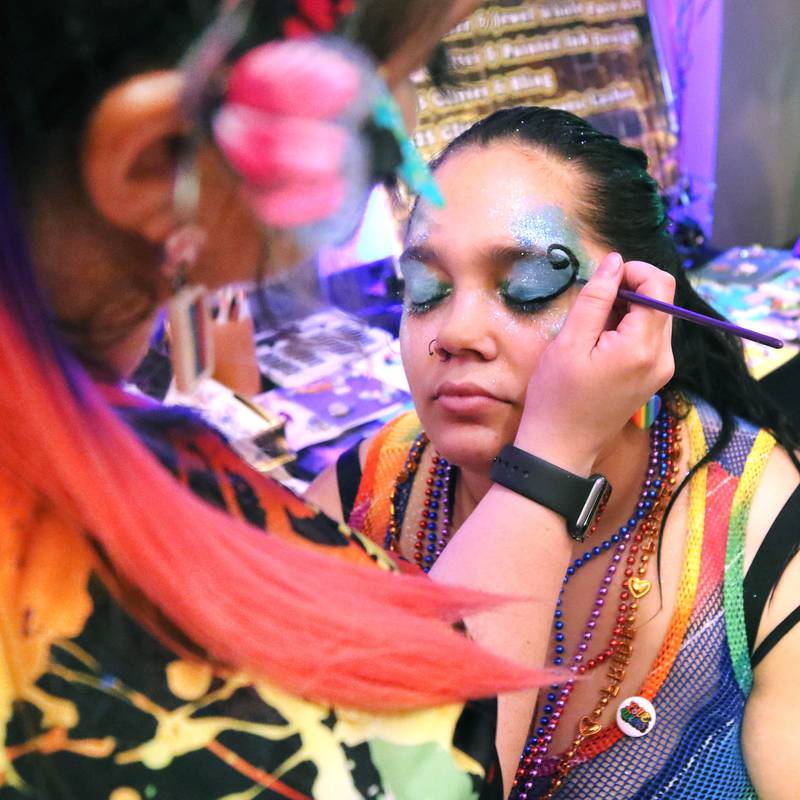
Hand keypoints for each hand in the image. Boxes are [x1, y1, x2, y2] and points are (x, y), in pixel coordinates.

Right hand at [515, 252, 675, 472]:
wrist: (560, 447)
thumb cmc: (557, 397)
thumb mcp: (569, 341)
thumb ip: (596, 298)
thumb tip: (615, 261)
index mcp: (643, 347)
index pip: (660, 285)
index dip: (633, 271)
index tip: (602, 281)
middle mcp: (662, 358)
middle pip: (661, 300)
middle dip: (629, 291)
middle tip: (591, 306)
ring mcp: (661, 370)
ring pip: (655, 318)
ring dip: (627, 310)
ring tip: (591, 329)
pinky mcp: (653, 377)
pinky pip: (649, 338)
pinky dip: (627, 329)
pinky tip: (599, 345)